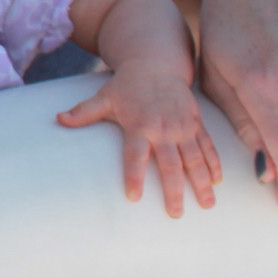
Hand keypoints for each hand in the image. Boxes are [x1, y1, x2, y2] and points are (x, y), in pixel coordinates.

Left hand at [56, 68, 222, 217]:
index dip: (134, 176)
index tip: (133, 198)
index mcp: (139, 126)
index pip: (134, 156)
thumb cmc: (127, 85)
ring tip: (208, 205)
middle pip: (170, 164)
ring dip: (202, 181)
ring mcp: (182, 127)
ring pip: (195, 158)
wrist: (156, 63)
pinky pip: (207, 146)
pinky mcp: (196, 123)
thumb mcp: (104, 97)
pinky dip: (214, 163)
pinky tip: (218, 181)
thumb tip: (58, 120)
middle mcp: (163, 129)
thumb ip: (84, 112)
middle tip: (176, 214)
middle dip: (174, 190)